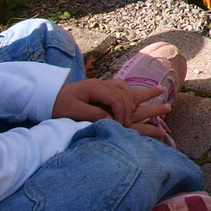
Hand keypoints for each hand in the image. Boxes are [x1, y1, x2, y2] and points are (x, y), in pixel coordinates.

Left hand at [52, 78, 169, 127]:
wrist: (46, 97)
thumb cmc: (58, 106)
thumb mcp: (73, 112)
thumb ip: (93, 115)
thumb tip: (111, 121)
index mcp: (96, 88)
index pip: (118, 99)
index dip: (123, 112)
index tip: (123, 125)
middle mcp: (102, 84)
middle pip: (127, 91)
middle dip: (144, 100)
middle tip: (164, 105)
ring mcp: (102, 85)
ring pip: (127, 88)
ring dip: (141, 93)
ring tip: (158, 92)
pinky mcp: (100, 89)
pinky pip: (121, 87)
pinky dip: (131, 92)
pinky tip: (136, 95)